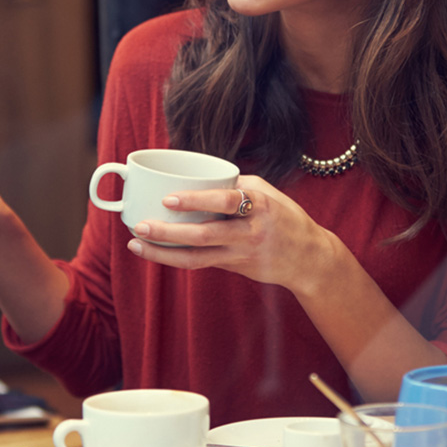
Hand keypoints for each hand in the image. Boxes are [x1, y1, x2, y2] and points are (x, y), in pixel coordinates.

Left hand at [125, 175, 342, 295]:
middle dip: (168, 232)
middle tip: (141, 225)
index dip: (195, 201)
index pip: (225, 202)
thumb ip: (235, 186)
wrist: (309, 258)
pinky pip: (201, 263)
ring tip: (137, 244)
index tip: (168, 198)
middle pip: (204, 235)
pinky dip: (175, 258)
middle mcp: (250, 232)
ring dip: (163, 252)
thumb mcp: (267, 193)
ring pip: (196, 258)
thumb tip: (199, 178)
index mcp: (259, 206)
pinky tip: (155, 252)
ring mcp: (241, 254)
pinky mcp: (235, 268)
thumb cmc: (285, 217)